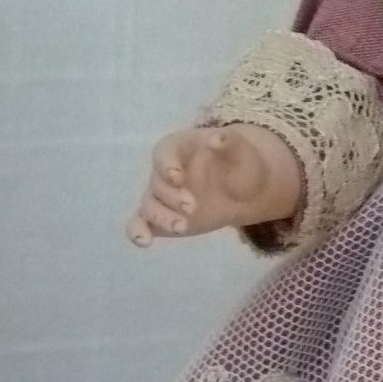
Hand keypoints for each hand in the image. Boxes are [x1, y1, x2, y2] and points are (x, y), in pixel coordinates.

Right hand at [125, 125, 290, 247]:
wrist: (245, 189)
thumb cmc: (240, 163)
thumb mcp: (241, 151)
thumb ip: (229, 143)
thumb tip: (216, 138)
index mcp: (179, 148)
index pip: (164, 153)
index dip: (166, 165)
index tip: (177, 178)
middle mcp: (164, 172)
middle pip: (158, 184)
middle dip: (172, 197)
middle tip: (193, 207)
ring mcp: (162, 196)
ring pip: (150, 206)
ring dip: (162, 218)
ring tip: (182, 227)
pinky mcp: (162, 217)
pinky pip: (141, 223)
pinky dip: (137, 232)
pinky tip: (144, 242)